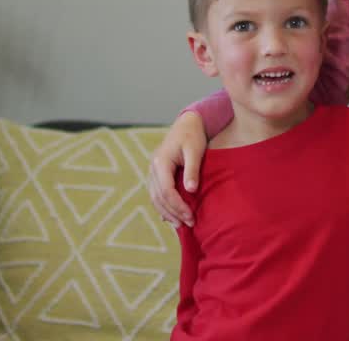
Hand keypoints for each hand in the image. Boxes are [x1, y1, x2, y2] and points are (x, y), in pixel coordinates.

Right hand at [148, 112, 207, 226]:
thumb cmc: (193, 136)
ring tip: (180, 224)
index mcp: (160, 162)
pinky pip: (156, 193)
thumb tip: (191, 190)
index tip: (191, 216)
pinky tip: (170, 216)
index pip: (166, 191)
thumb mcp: (195, 151)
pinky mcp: (157, 173)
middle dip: (173, 212)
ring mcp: (153, 171)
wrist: (187, 123)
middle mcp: (153, 168)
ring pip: (155, 197)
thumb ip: (192, 170)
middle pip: (159, 197)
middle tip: (189, 224)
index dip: (178, 206)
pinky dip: (162, 206)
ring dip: (166, 212)